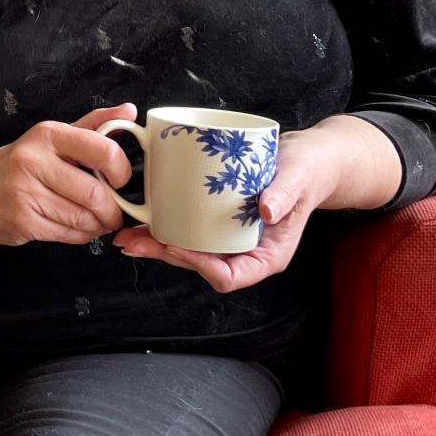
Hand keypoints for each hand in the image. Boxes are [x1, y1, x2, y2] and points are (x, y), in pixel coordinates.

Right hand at [0, 103, 137, 247]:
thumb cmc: (18, 165)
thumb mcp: (52, 138)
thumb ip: (93, 125)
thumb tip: (129, 111)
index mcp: (47, 134)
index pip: (102, 149)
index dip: (122, 170)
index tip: (122, 179)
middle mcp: (33, 160)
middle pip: (95, 193)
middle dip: (113, 210)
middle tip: (115, 212)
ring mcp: (24, 192)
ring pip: (83, 218)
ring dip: (98, 225)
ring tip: (97, 220)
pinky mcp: (21, 222)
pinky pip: (67, 234)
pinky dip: (81, 236)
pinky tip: (77, 228)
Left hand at [112, 127, 341, 292]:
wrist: (306, 159)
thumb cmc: (308, 171)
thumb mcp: (299, 178)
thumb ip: (285, 195)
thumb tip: (266, 212)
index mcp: (267, 256)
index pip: (230, 276)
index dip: (200, 266)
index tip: (177, 246)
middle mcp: (245, 252)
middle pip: (201, 265)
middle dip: (167, 256)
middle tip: (135, 243)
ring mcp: (230, 238)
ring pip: (190, 250)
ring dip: (158, 245)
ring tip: (127, 236)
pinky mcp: (218, 220)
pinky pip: (190, 229)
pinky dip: (166, 225)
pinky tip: (144, 218)